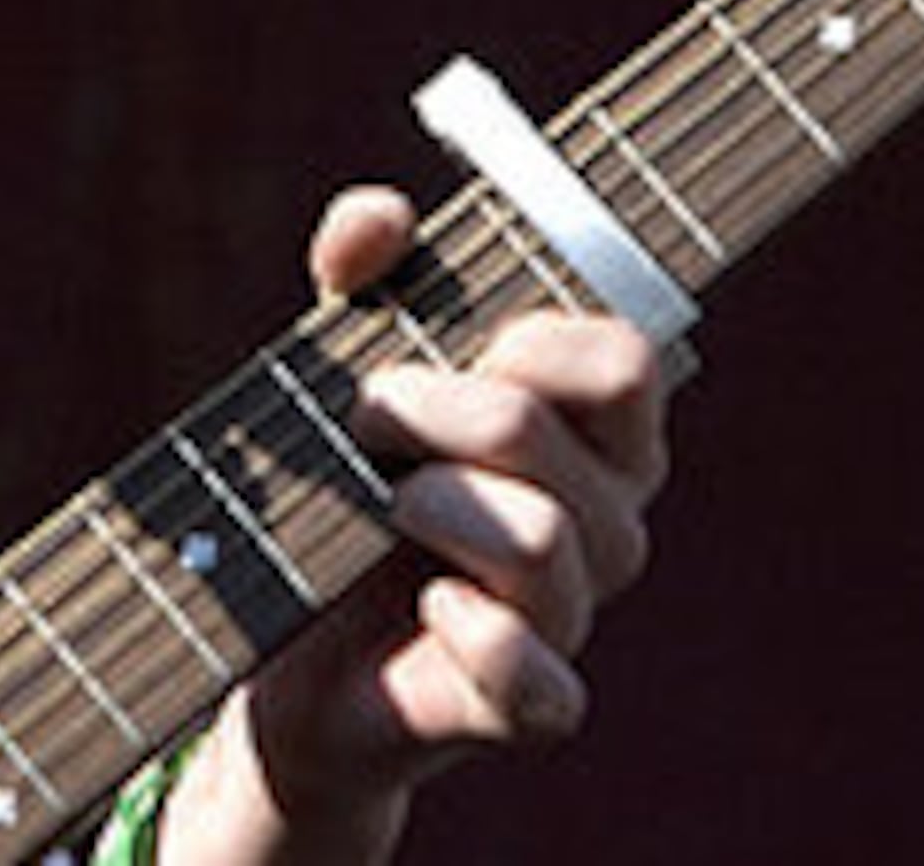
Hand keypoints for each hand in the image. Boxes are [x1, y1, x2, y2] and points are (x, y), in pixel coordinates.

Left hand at [159, 187, 673, 865]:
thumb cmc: (350, 489)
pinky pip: (533, 671)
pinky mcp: (530, 705)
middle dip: (434, 409)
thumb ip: (363, 274)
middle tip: (370, 424)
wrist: (296, 650)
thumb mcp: (345, 362)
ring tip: (381, 508)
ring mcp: (576, 616)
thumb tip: (382, 218)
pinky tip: (427, 607)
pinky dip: (474, 632)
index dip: (531, 337)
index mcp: (595, 432)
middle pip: (550, 431)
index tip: (451, 347)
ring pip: (540, 538)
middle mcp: (608, 522)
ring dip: (430, 505)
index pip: (627, 360)